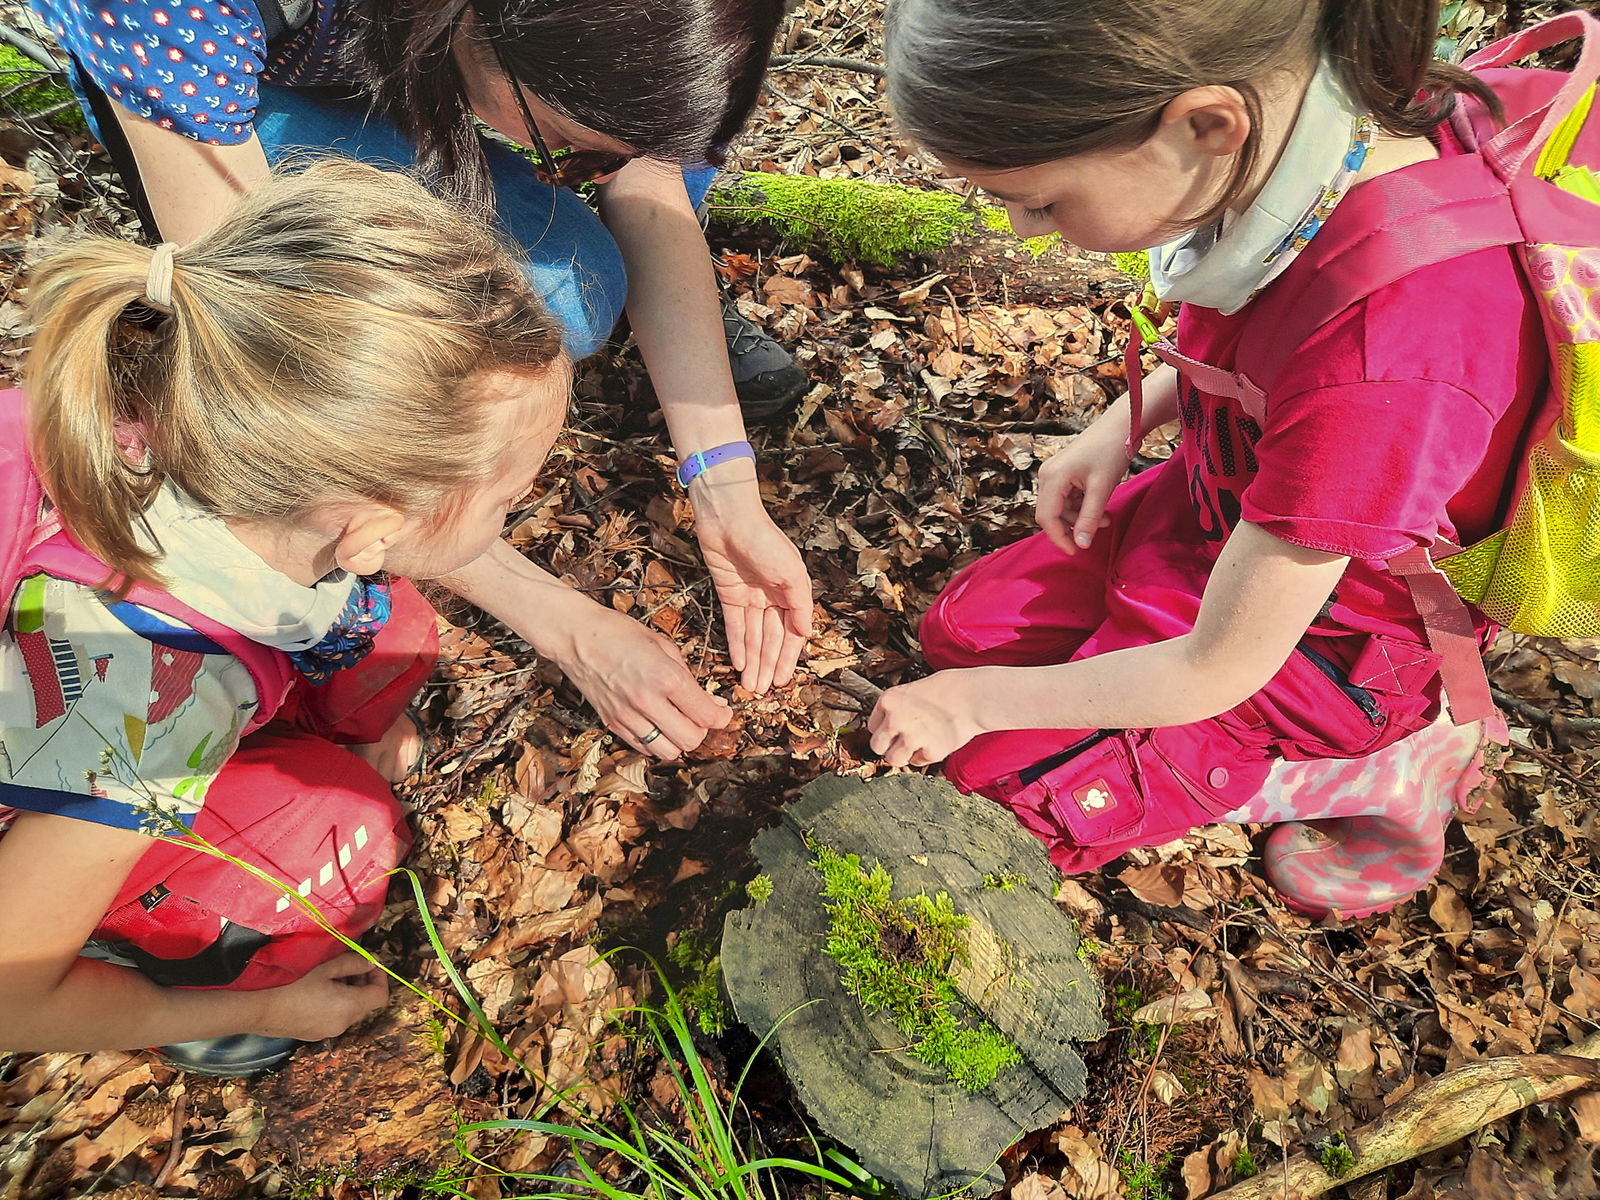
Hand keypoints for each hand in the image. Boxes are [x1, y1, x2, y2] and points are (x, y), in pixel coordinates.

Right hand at [254, 951, 388, 1041]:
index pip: (380, 995)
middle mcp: (342, 1025)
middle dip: (361, 982)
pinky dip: (333, 1003)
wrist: (256, 1008)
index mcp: (349, 1007)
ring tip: (328, 974)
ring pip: (348, 1010)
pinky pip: (332, 1017)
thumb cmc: (292, 983)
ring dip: (346, 992)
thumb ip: (353, 963)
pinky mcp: (311, 1034)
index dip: (380, 976)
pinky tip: (314, 989)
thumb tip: (372, 962)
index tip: (369, 961)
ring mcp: (325, 1032)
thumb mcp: (326, 967)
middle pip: (365, 1003)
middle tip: (347, 964)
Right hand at [547, 600, 732, 759]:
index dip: (722, 717)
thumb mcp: (663, 645)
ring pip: (668, 752)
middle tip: (701, 716)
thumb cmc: (618, 633)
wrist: (576, 636)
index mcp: (666, 677)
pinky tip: (657, 724)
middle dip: (702, 730)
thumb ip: (687, 676)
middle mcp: (647, 701)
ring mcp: (628, 716)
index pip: (707, 715)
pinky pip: (643, 748)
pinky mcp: (612, 724)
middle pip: (691, 740)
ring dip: (679, 740)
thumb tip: (706, 700)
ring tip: (678, 722)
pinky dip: (656, 742)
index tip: (723, 712)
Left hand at [693, 490, 812, 693]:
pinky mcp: (729, 594)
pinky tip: (738, 663)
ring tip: (750, 684)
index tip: (782, 680)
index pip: (792, 633)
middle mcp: (772, 597)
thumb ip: (800, 605)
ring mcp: (750, 597)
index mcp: (793, 592)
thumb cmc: (766, 540)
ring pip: (752, 636)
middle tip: (762, 691)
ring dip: (752, 660)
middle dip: (767, 664)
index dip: (787, 657)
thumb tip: (806, 632)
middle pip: (771, 638)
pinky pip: (734, 625)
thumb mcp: (792, 573)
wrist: (729, 518)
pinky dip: (736, 645)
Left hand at [868, 668, 995, 766]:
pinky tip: (936, 740)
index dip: (885, 729)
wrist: (972, 696)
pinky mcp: (930, 752)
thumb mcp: (911, 691)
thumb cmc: (947, 690)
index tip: (895, 730)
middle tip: (903, 741)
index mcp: (888, 701)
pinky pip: (918, 762)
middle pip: (877, 746)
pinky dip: (926, 755)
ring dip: (904, 755)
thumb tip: (886, 730)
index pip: (872, 727)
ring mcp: (911, 738)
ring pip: (893, 759)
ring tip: (918, 744)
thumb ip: (896, 710)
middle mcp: (895, 720)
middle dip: (889, 746)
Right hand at [1035, 414, 1130, 554]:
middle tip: (1096, 532)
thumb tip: (1081, 545)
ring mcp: (1054, 473)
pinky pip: (1067, 498)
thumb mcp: (1101, 489)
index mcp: (1052, 478)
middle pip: (1051, 514)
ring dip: (1081, 517)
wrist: (1120, 425)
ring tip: (1105, 518)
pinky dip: (1082, 506)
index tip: (1076, 552)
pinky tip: (1100, 506)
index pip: (1046, 518)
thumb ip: (1089, 519)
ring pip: (1061, 508)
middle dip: (1073, 526)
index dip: (1059, 538)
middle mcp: (1047, 475)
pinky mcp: (1064, 472)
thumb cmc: (1110, 451)